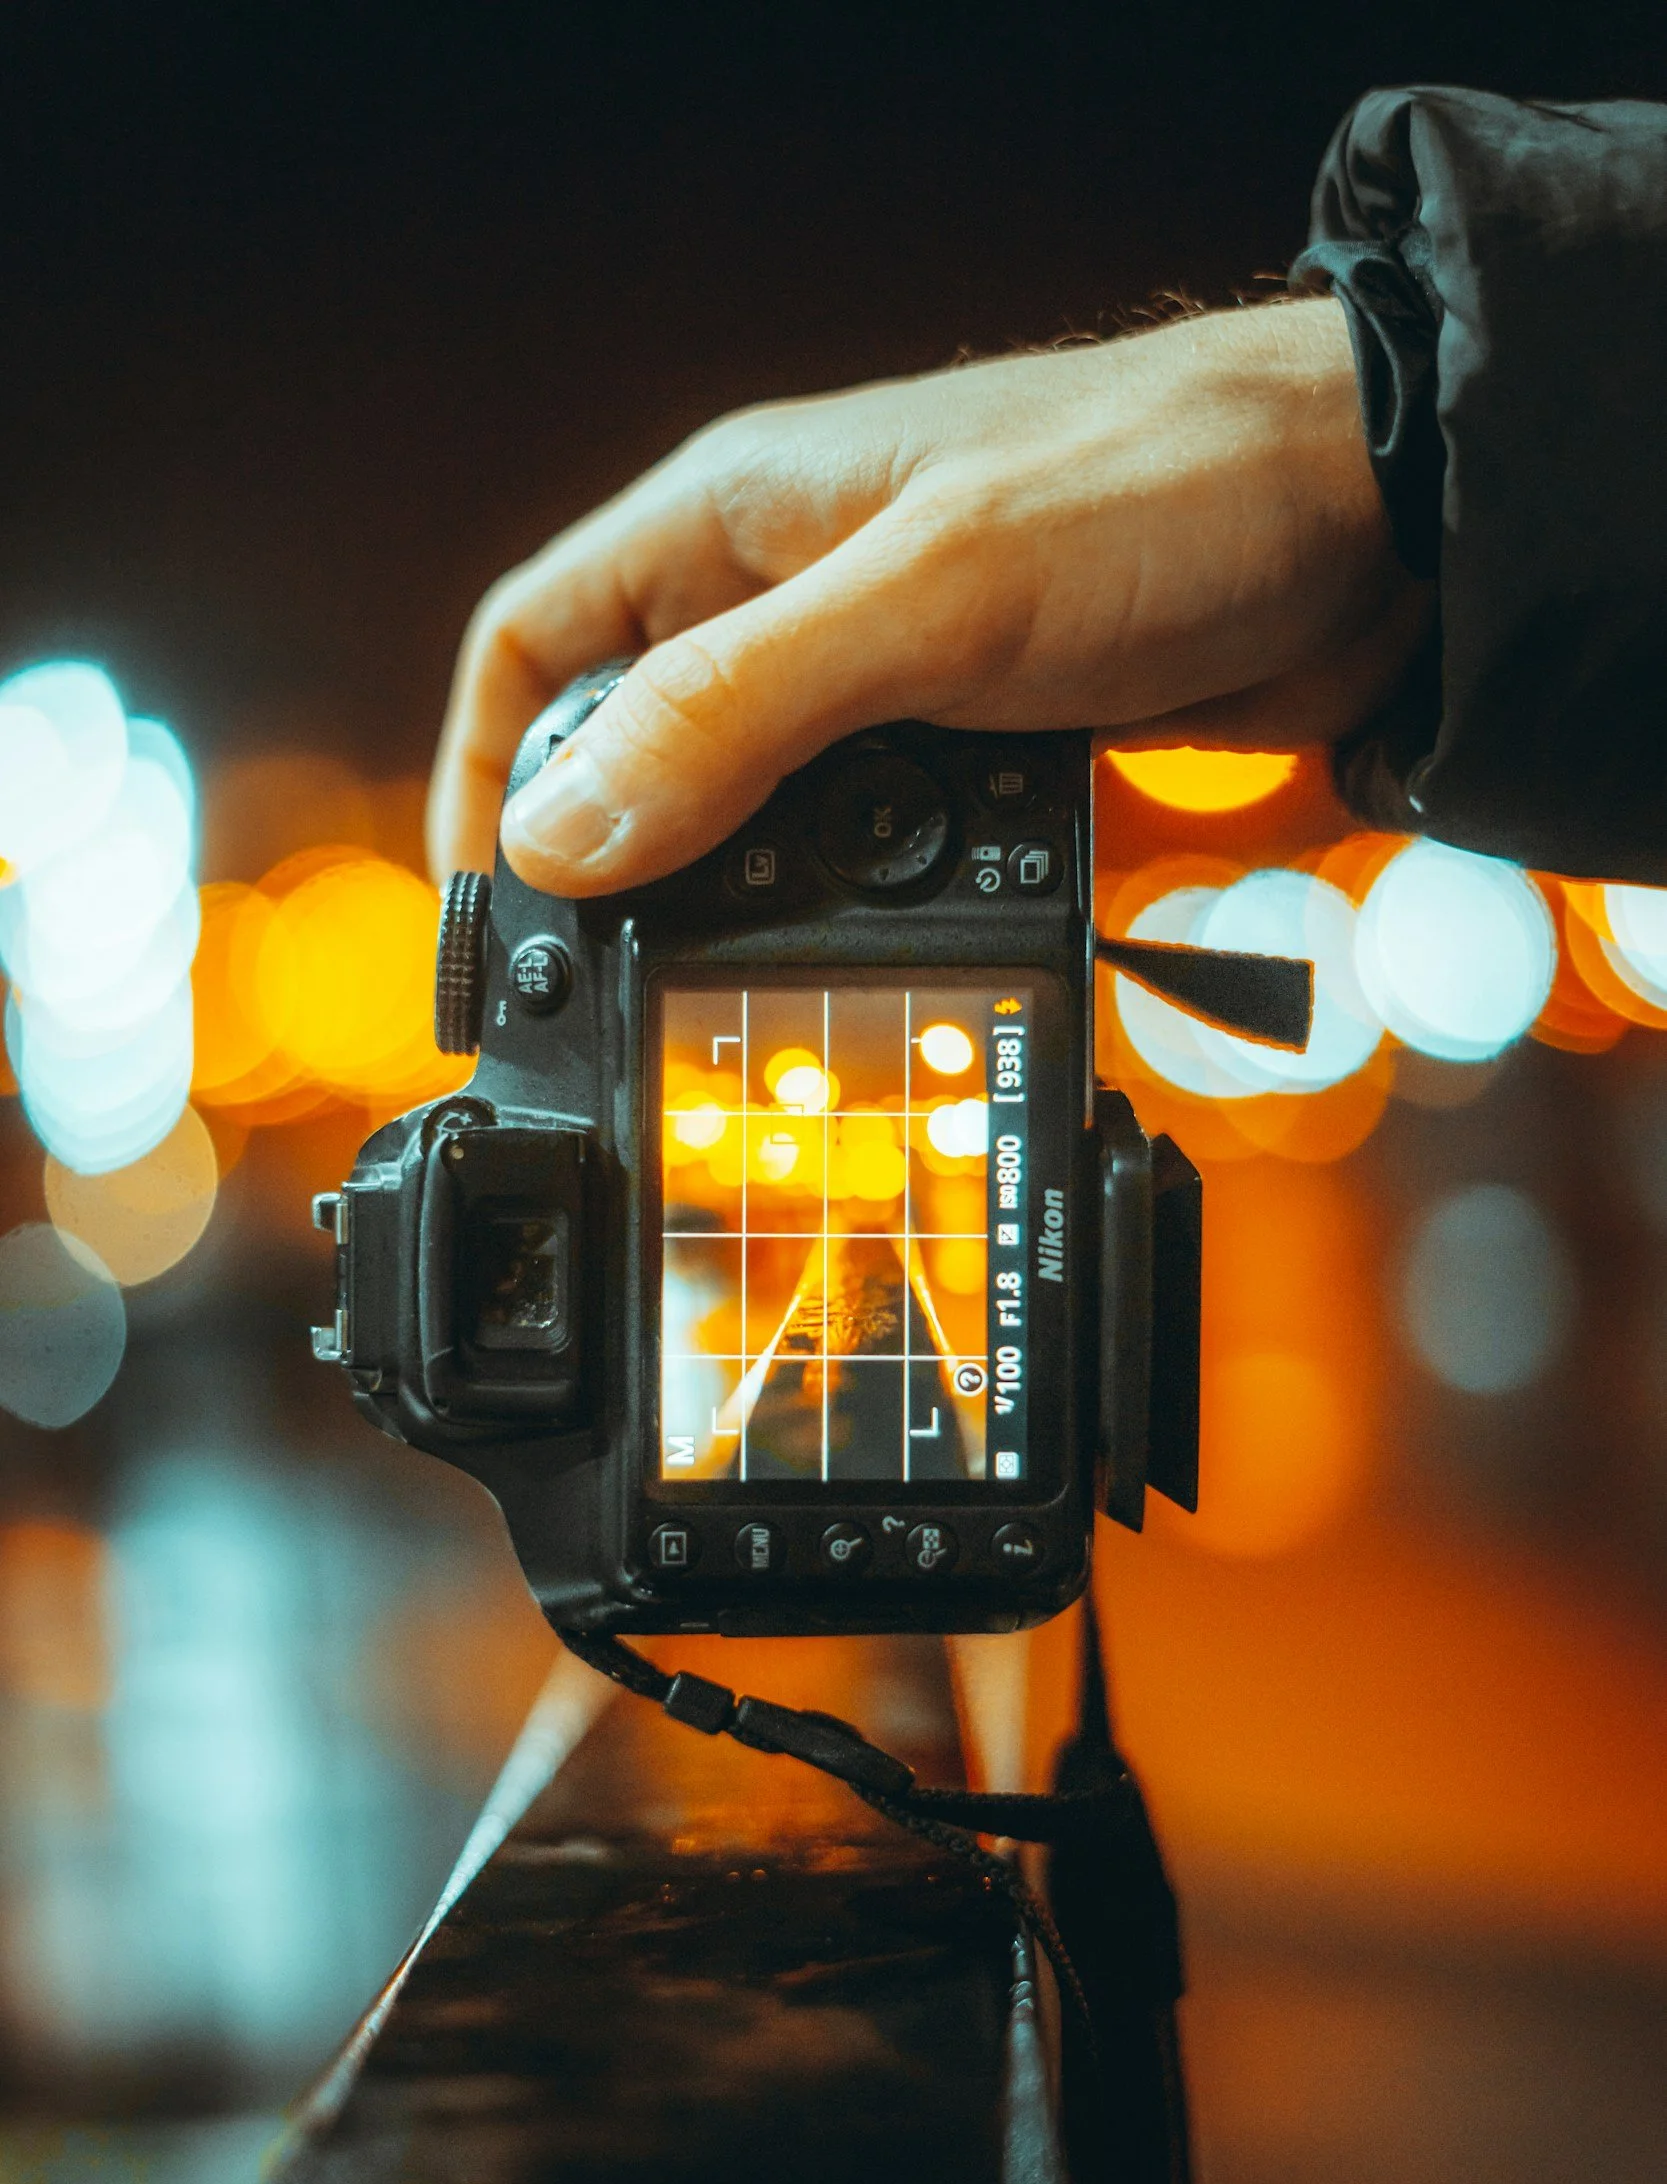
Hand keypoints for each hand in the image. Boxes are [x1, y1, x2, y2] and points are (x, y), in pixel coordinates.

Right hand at [428, 296, 1430, 894]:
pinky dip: (864, 902)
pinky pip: (871, 844)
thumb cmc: (1158, 492)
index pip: (536, 646)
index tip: (492, 917)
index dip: (489, 779)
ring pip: (753, 810)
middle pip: (633, 746)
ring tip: (752, 980)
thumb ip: (735, 714)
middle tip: (617, 985)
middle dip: (618, 864)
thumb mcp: (924, 604)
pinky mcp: (972, 739)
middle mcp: (788, 591)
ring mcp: (883, 671)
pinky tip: (890, 944)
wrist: (1372, 525)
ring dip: (747, 897)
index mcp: (731, 520)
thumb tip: (561, 840)